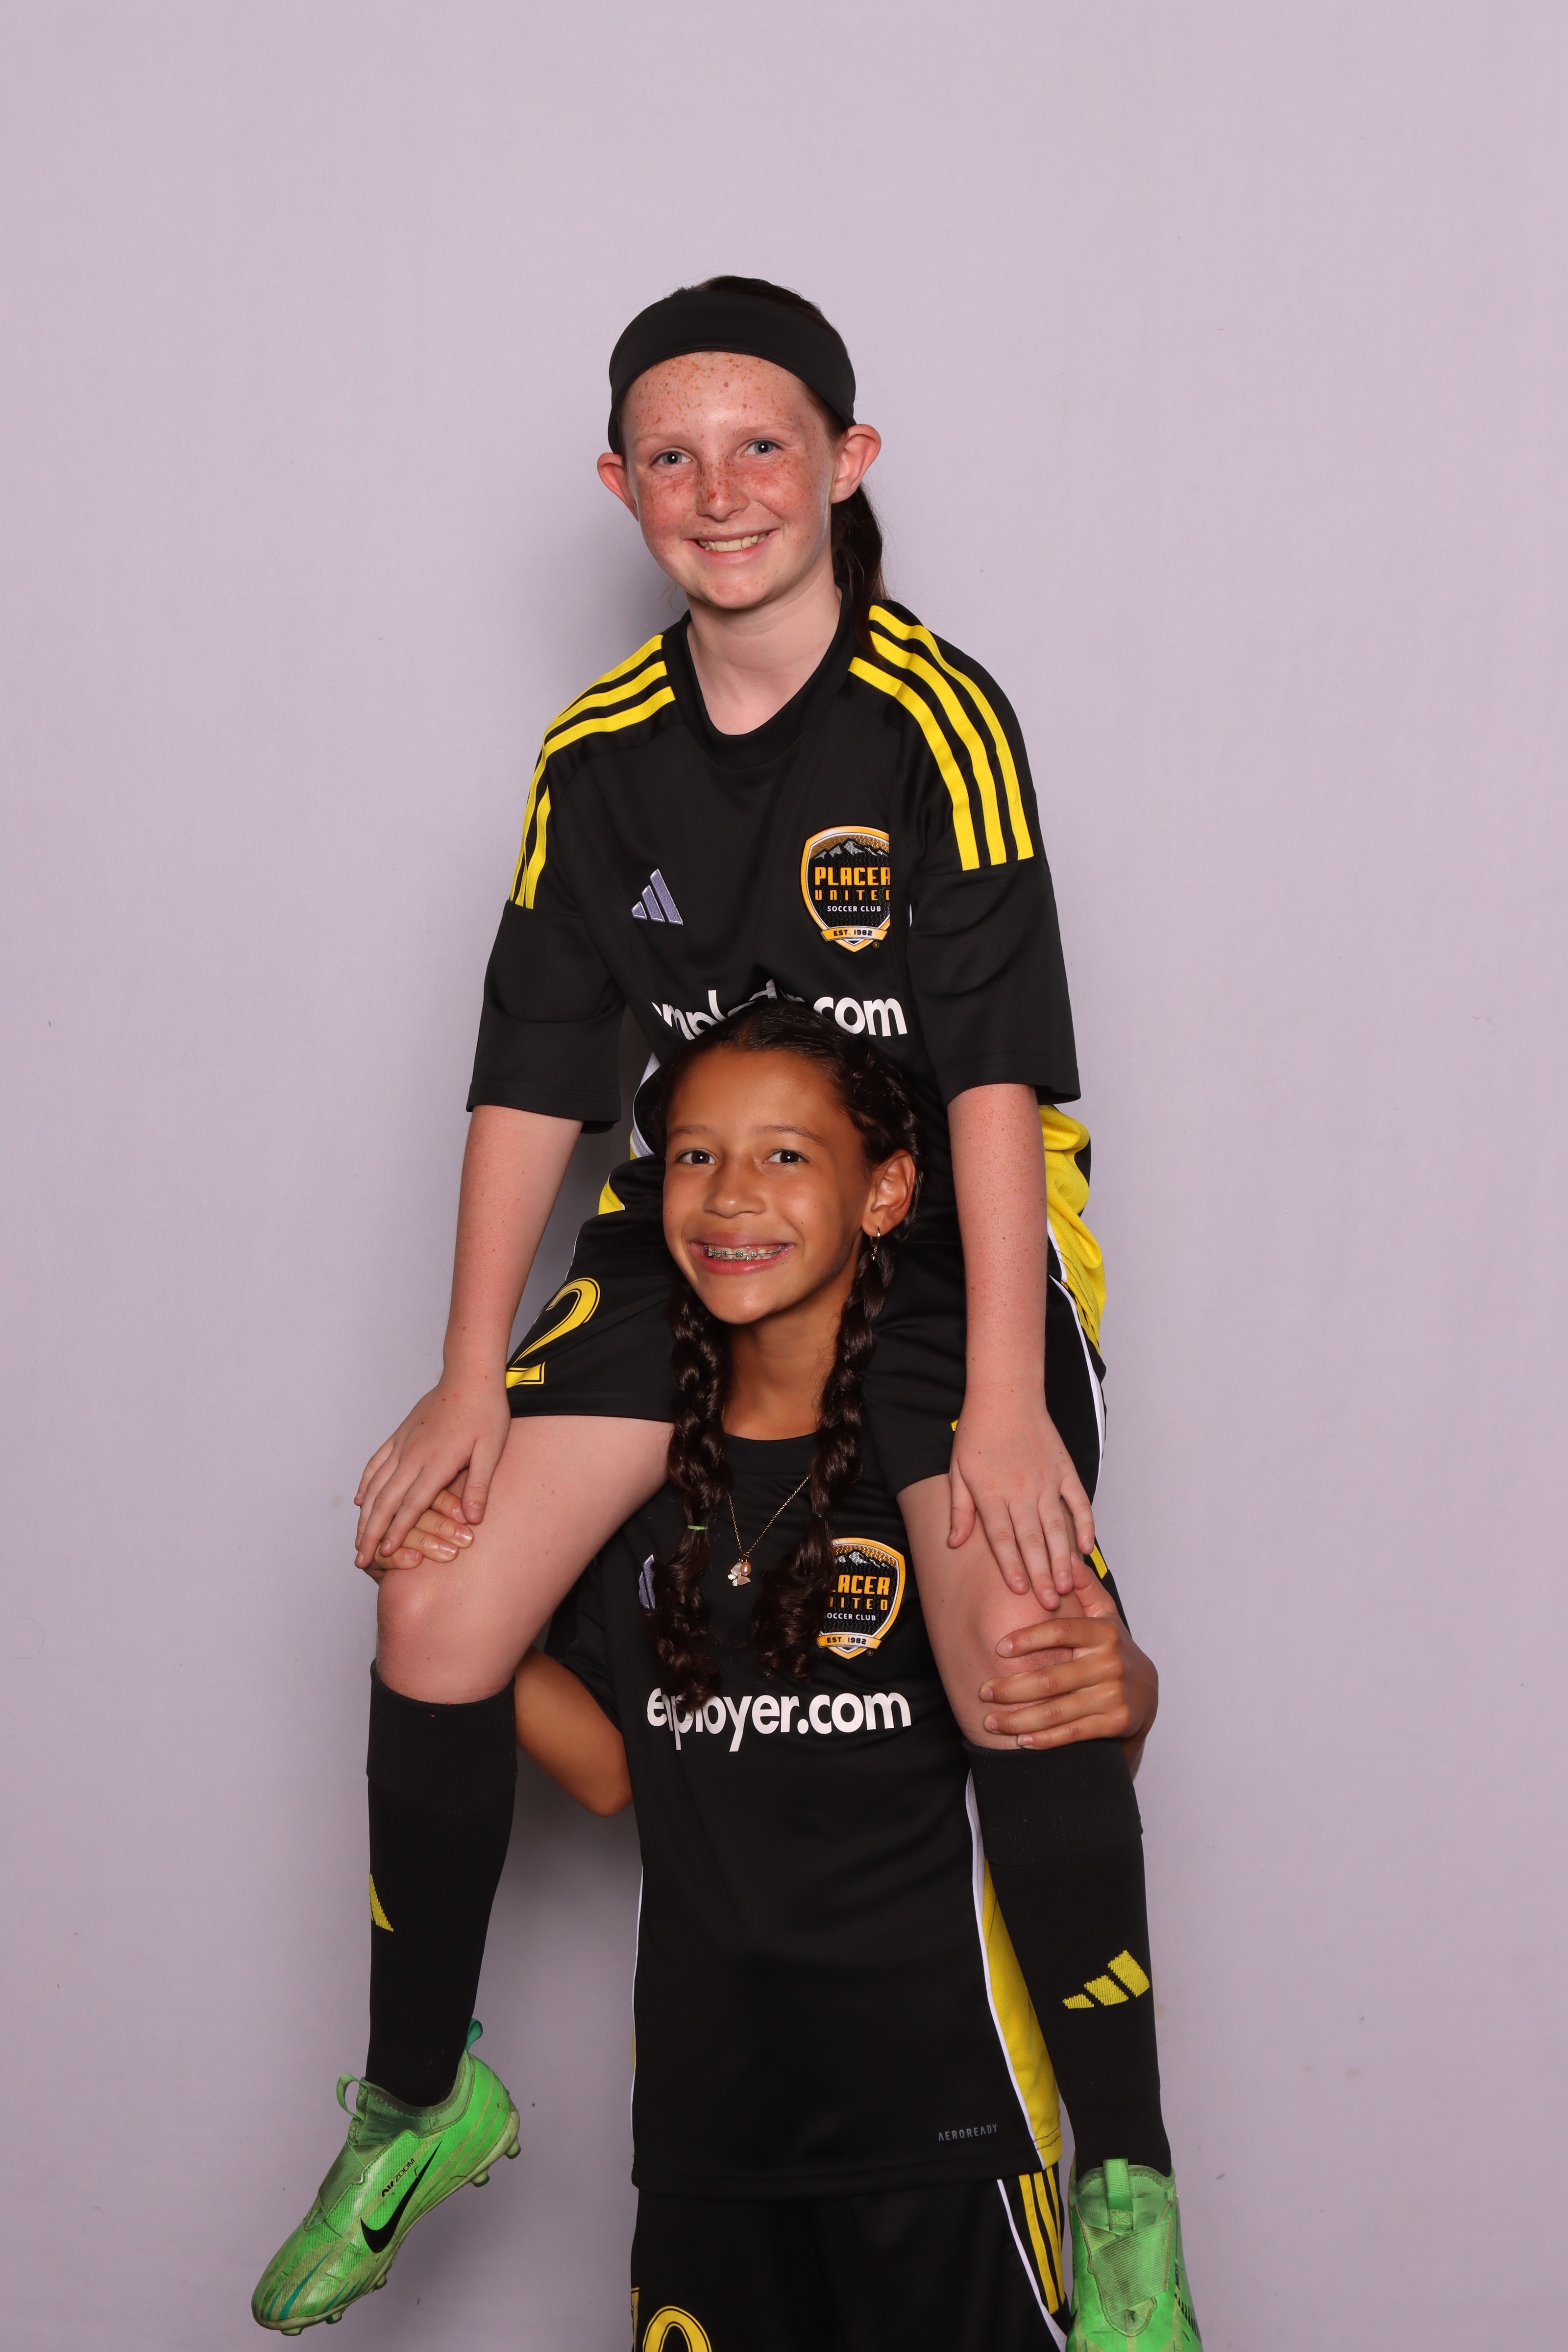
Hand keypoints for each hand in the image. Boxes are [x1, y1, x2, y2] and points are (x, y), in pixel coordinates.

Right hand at [354, 1376, 511, 1568]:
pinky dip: (366, 1483)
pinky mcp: (399, 1436)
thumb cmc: (486, 1412)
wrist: (469, 1375)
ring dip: (364, 1514)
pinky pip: (376, 1463)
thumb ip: (480, 1485)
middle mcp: (412, 1455)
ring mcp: (402, 1444)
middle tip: (360, 1558)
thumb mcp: (492, 1449)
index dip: (397, 1531)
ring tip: (357, 1539)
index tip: (384, 1553)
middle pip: (386, 1501)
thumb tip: (473, 1520)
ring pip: (375, 1485)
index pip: (412, 1504)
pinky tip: (360, 1499)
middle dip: (371, 1532)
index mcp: (436, 1462)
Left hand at [948, 1386, 1095, 1606]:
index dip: (1011, 1567)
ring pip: (1057, 1527)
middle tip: (1050, 1604)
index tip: (1020, 1591)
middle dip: (1041, 1574)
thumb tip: (954, 1542)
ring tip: (1067, 1585)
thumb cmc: (976, 1433)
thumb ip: (959, 1509)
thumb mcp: (957, 1471)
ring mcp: (1046, 1481)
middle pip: (1032, 1540)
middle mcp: (1020, 1492)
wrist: (1005, 1394)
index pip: (1003, 1538)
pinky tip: (1086, 1548)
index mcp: (992, 1494)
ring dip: (1062, 1558)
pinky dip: (1084, 1525)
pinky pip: (1078, 1502)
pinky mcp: (1064, 1470)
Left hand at [978, 1552, 1157, 1765]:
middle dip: (1011, 1688)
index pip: (1061, 1632)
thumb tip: (1069, 1554)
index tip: (998, 1648)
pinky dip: (1045, 1739)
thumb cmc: (1112, 1648)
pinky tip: (1021, 1741)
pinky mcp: (1116, 1722)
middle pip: (1052, 1679)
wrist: (1147, 1692)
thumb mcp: (1104, 1614)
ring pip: (1058, 1710)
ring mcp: (1114, 1695)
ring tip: (990, 1721)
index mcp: (1103, 1633)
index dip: (1028, 1639)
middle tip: (982, 1691)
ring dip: (1019, 1719)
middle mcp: (1110, 1664)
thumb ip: (1085, 1586)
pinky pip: (1073, 1732)